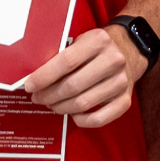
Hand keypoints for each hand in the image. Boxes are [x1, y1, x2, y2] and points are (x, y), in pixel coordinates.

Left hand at [23, 25, 143, 127]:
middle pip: (72, 86)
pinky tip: (72, 114)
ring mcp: (121, 82)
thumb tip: (34, 76)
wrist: (130, 49)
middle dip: (49, 95)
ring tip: (52, 104)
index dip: (44, 76)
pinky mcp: (125, 100)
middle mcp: (113, 61)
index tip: (29, 86)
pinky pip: (99, 119)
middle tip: (37, 97)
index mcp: (98, 40)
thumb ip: (61, 54)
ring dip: (61, 108)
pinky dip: (81, 120)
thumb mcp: (81, 40)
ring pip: (83, 104)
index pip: (66, 62)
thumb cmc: (96, 47)